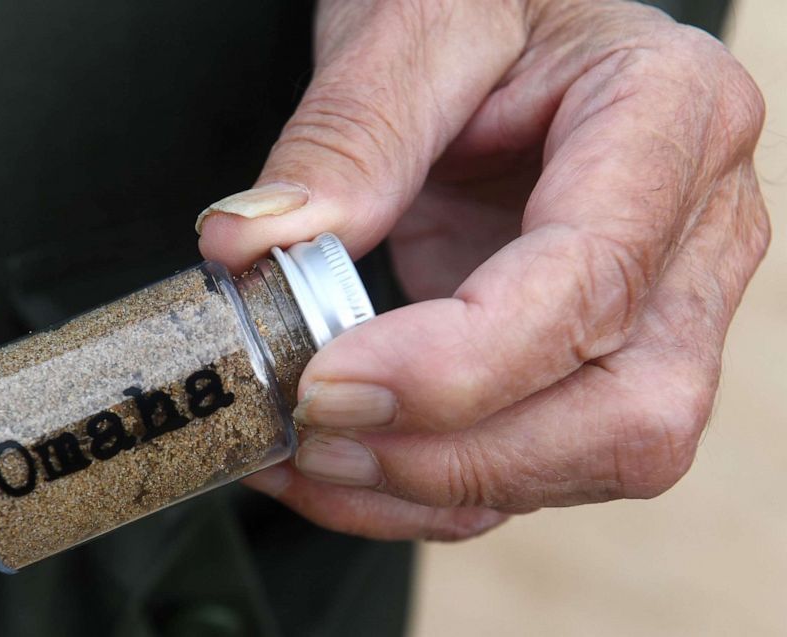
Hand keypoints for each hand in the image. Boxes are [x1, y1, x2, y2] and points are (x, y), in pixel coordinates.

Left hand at [198, 0, 768, 540]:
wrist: (510, 29)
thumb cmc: (480, 2)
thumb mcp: (413, 25)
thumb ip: (347, 137)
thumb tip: (250, 247)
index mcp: (672, 118)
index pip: (592, 280)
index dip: (459, 362)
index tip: (325, 381)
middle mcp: (692, 234)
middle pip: (626, 411)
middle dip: (459, 454)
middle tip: (314, 431)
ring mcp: (657, 308)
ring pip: (591, 459)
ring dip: (434, 485)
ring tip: (304, 456)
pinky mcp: (596, 359)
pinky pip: (537, 465)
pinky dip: (429, 489)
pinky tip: (338, 467)